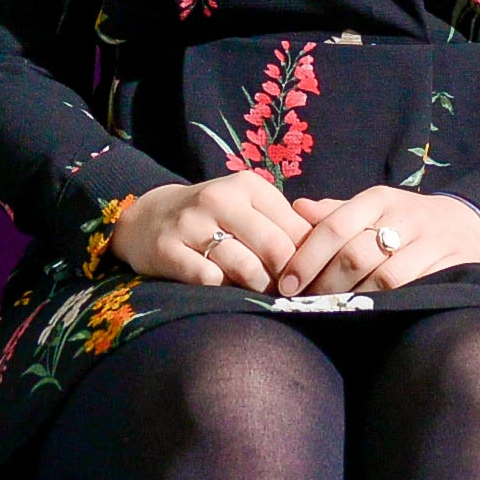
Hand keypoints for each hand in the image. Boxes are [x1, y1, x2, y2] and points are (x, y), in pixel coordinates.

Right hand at [113, 173, 303, 290]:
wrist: (149, 218)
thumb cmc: (213, 218)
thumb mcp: (248, 208)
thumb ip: (285, 224)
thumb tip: (330, 253)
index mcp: (247, 186)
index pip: (296, 229)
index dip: (308, 260)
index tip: (309, 278)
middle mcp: (219, 199)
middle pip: (275, 249)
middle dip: (287, 278)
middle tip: (288, 293)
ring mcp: (191, 223)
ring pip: (245, 268)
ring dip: (258, 288)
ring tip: (259, 292)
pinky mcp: (168, 249)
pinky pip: (209, 279)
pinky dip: (223, 290)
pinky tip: (224, 288)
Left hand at [259, 187, 479, 293]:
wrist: (470, 224)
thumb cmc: (406, 220)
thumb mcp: (373, 208)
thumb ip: (336, 212)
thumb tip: (296, 209)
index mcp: (379, 199)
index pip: (335, 226)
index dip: (307, 257)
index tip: (286, 284)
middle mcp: (405, 216)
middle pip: (356, 256)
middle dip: (326, 285)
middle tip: (305, 304)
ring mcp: (432, 242)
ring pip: (386, 278)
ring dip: (355, 299)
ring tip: (333, 312)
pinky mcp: (453, 265)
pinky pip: (416, 290)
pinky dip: (389, 305)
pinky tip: (371, 314)